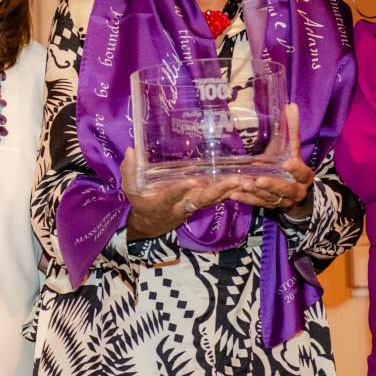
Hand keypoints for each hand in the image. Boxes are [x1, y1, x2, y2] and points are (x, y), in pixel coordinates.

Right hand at [120, 147, 240, 240]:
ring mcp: (193, 205)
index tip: (193, 181)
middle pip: (202, 199)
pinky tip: (244, 182)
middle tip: (233, 181)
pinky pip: (217, 198)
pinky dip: (230, 191)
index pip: (173, 195)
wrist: (151, 225)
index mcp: (163, 202)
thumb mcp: (130, 189)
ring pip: (213, 199)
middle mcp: (181, 205)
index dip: (182, 189)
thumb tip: (131, 150)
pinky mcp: (200, 203)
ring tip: (245, 180)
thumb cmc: (141, 203)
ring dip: (229, 191)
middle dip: (218, 191)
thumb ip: (129, 171)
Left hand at [229, 103, 313, 213]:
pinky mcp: (269, 206)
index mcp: (304, 176)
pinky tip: (234, 193)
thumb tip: (291, 105)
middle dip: (271, 184)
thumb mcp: (291, 148)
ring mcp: (282, 201)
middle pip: (284, 189)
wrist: (294, 192)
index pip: (301, 172)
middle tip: (258, 179)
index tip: (286, 163)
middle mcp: (295, 191)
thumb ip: (291, 129)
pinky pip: (257, 203)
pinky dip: (246, 198)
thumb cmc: (290, 163)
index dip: (295, 169)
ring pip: (269, 198)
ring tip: (242, 183)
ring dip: (255, 191)